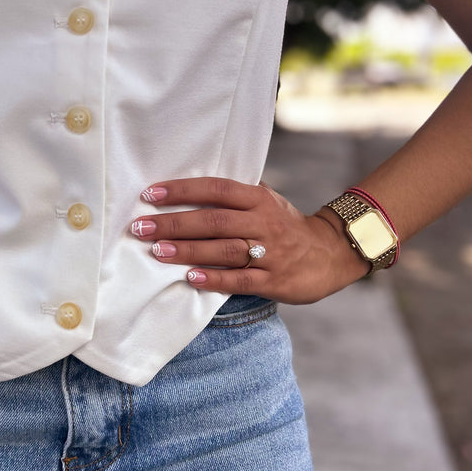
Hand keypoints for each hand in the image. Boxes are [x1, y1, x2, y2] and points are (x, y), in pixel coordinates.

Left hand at [130, 177, 368, 303]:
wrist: (331, 254)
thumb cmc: (285, 225)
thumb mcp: (265, 201)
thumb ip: (233, 196)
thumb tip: (184, 189)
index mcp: (259, 199)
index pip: (216, 189)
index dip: (182, 190)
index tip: (150, 194)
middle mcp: (264, 223)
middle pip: (214, 221)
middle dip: (174, 223)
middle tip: (141, 227)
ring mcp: (271, 253)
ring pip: (224, 250)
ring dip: (188, 250)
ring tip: (157, 251)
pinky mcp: (275, 281)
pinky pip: (241, 280)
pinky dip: (215, 279)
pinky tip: (190, 278)